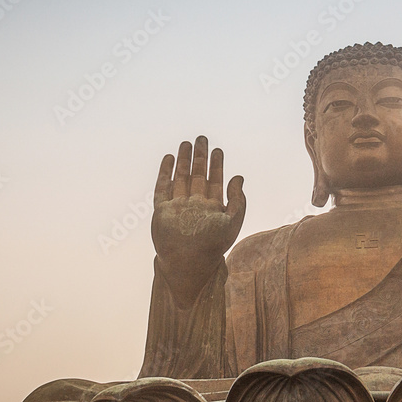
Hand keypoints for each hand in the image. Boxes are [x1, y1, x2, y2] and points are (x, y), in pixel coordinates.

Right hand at [152, 136, 245, 302]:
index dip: (217, 165)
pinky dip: (165, 172)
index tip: (217, 150)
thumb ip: (238, 200)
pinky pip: (163, 187)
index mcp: (212, 207)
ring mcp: (178, 206)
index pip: (215, 181)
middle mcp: (195, 204)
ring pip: (181, 177)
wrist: (188, 263)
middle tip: (202, 138)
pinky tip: (169, 158)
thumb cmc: (212, 247)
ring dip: (183, 160)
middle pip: (197, 175)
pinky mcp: (162, 210)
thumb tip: (239, 176)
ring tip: (186, 143)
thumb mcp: (233, 223)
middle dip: (200, 157)